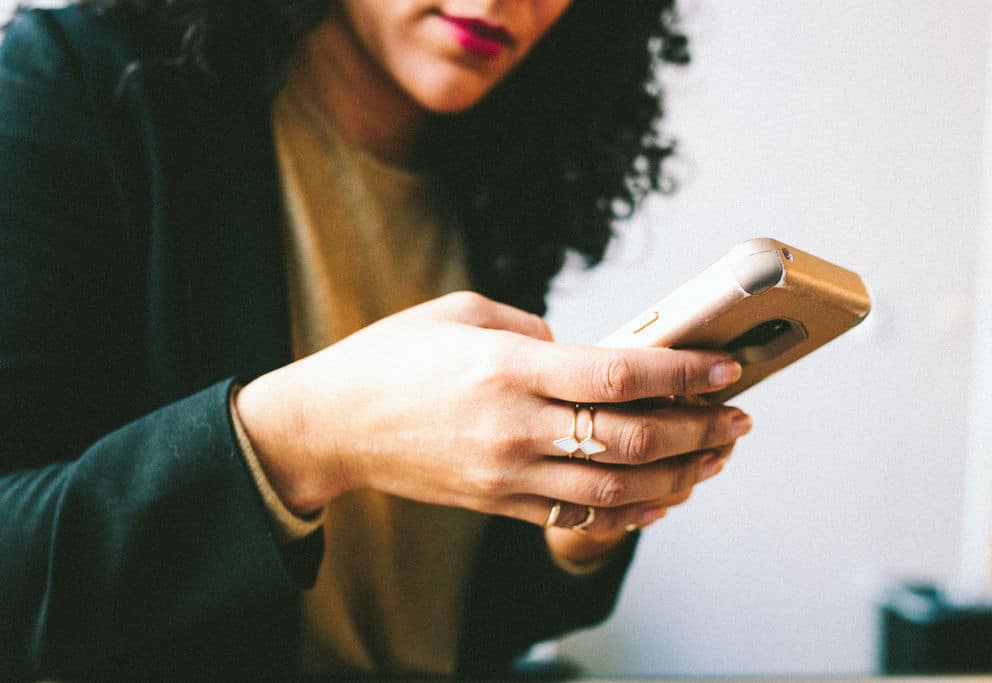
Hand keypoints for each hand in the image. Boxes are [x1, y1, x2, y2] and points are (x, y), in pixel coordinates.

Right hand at [235, 292, 750, 546]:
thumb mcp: (460, 312)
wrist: (331, 424)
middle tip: (738, 417)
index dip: (682, 372)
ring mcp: (507, 473)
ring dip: (678, 475)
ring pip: (615, 486)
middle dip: (698, 428)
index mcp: (508, 367)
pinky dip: (628, 509)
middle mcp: (515, 426)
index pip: (617, 374)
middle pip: (631, 437)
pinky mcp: (498, 503)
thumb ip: (532, 330)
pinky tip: (661, 497)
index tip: (726, 366)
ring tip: (715, 458)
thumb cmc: (391, 358)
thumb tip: (581, 352)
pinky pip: (577, 514)